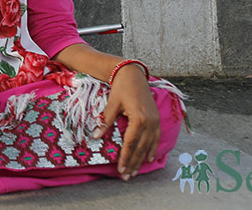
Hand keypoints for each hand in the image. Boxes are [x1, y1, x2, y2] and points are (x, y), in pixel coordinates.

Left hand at [96, 64, 159, 179]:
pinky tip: (149, 158)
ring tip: (135, 172)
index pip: (130, 144)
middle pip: (140, 148)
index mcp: (139, 120)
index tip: (120, 170)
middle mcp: (150, 123)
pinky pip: (156, 138)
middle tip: (126, 177)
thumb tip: (94, 137)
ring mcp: (155, 122)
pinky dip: (152, 149)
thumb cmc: (121, 88)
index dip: (125, 158)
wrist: (134, 75)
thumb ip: (105, 121)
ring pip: (149, 146)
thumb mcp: (112, 104)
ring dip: (141, 160)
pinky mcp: (157, 120)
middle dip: (133, 164)